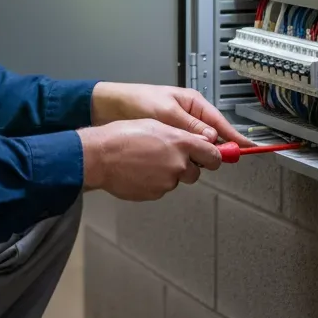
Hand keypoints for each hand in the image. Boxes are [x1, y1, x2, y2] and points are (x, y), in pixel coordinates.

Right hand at [77, 120, 221, 201]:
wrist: (100, 156)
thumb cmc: (122, 136)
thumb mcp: (156, 124)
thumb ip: (180, 135)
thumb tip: (198, 142)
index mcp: (180, 142)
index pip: (213, 155)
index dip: (214, 156)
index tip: (216, 157)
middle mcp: (178, 163)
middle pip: (196, 171)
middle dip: (187, 166)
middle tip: (168, 156)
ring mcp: (167, 181)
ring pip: (176, 179)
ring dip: (168, 172)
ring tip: (147, 161)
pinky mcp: (156, 193)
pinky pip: (161, 187)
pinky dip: (154, 181)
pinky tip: (140, 170)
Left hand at [91, 82, 251, 147]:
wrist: (110, 106)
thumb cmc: (137, 101)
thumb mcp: (166, 112)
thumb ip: (189, 126)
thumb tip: (211, 139)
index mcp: (193, 104)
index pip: (219, 123)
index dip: (234, 137)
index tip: (248, 149)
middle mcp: (190, 117)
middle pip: (211, 139)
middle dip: (212, 150)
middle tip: (208, 161)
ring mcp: (180, 129)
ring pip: (198, 147)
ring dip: (195, 155)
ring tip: (188, 161)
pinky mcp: (169, 140)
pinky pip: (184, 151)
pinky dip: (184, 158)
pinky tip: (178, 163)